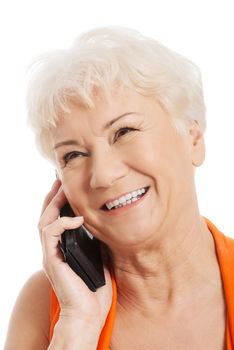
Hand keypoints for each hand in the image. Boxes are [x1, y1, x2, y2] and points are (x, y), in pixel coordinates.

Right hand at [38, 179, 112, 329]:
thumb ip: (96, 240)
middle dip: (53, 197)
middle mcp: (53, 249)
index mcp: (62, 248)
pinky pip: (50, 233)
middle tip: (60, 180)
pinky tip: (77, 218)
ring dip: (53, 203)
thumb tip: (104, 223)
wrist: (88, 313)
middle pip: (46, 216)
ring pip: (44, 221)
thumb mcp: (98, 257)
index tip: (67, 188)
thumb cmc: (94, 289)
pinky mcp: (51, 259)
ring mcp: (50, 254)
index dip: (59, 203)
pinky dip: (62, 222)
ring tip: (62, 189)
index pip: (56, 220)